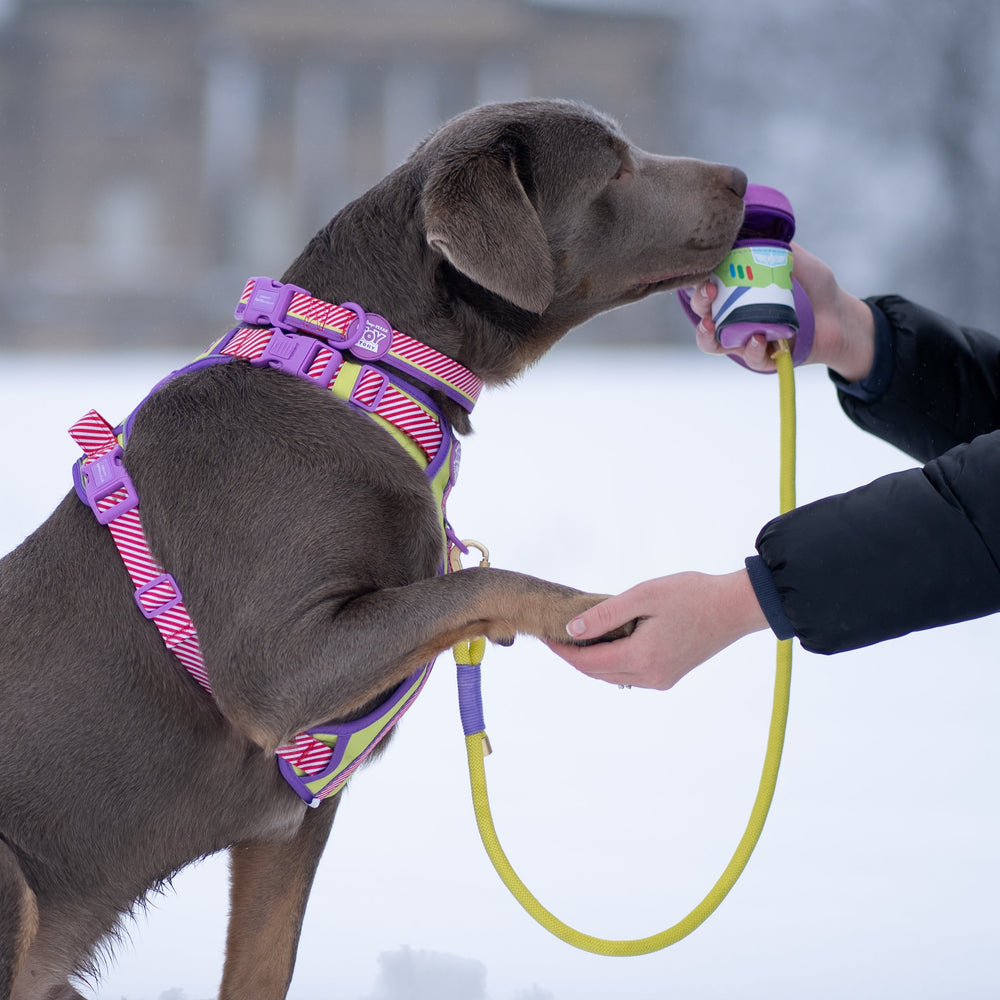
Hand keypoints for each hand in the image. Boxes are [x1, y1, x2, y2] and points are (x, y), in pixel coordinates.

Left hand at [547, 570, 768, 689]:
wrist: (736, 607)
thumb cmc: (692, 594)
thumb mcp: (644, 596)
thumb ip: (605, 614)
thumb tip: (571, 630)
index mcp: (642, 658)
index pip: (588, 663)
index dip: (563, 651)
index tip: (545, 635)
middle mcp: (651, 676)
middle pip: (598, 673)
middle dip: (575, 656)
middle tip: (556, 633)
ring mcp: (662, 678)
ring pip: (614, 675)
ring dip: (594, 659)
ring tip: (578, 634)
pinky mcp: (670, 674)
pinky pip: (630, 672)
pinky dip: (613, 660)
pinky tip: (608, 639)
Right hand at [688, 243, 875, 381]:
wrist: (843, 316)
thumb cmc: (817, 287)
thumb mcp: (799, 259)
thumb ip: (777, 245)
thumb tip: (752, 225)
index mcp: (738, 293)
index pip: (708, 288)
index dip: (699, 281)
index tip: (704, 272)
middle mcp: (736, 317)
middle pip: (704, 314)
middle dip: (700, 304)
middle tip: (709, 292)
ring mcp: (747, 339)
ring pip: (714, 344)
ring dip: (707, 336)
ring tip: (711, 325)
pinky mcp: (765, 358)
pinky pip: (750, 359)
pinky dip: (752, 350)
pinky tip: (759, 339)